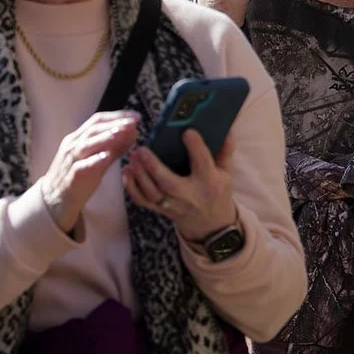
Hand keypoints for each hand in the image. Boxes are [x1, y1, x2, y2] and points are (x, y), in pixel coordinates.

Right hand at [39, 110, 141, 233]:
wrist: (54, 201)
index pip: (98, 121)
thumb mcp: (98, 159)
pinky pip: (80, 168)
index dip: (117, 116)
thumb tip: (133, 133)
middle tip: (134, 122)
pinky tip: (106, 157)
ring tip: (122, 132)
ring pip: (86, 145)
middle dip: (115, 123)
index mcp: (79, 138)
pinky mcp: (70, 178)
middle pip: (93, 129)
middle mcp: (73, 146)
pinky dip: (93, 161)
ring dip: (105, 137)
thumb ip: (115, 147)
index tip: (136, 116)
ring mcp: (70, 161)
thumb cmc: (78, 177)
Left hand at [123, 130, 238, 241]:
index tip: (187, 132)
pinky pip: (143, 201)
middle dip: (153, 166)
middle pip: (168, 182)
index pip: (203, 162)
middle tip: (141, 149)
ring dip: (140, 176)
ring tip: (132, 158)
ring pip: (152, 193)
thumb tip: (225, 128)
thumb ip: (225, 150)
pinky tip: (127, 173)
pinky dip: (132, 188)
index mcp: (209, 182)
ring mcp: (173, 205)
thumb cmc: (217, 192)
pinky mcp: (161, 210)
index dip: (196, 147)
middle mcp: (190, 195)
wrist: (211, 225)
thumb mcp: (226, 172)